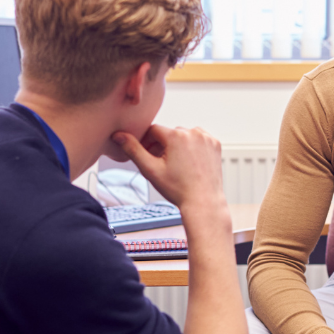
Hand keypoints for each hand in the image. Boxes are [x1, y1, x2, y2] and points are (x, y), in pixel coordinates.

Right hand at [110, 125, 225, 210]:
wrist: (203, 202)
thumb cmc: (178, 189)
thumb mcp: (150, 170)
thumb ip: (133, 150)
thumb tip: (118, 135)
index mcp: (176, 135)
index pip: (153, 131)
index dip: (147, 143)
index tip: (147, 156)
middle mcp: (193, 132)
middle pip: (169, 133)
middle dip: (162, 145)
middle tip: (160, 164)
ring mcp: (206, 138)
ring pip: (184, 136)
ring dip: (177, 145)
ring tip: (176, 165)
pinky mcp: (215, 144)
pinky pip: (198, 140)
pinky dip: (192, 147)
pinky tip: (189, 163)